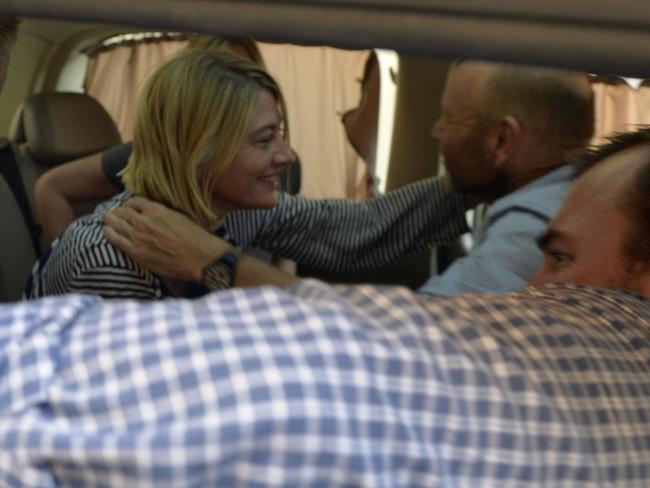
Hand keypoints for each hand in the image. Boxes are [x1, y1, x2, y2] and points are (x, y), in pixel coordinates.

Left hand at [103, 196, 228, 282]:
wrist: (199, 258)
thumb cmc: (196, 237)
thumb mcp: (181, 216)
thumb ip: (164, 213)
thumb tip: (157, 213)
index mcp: (156, 209)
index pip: (134, 201)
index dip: (129, 204)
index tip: (128, 207)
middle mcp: (143, 220)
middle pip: (122, 212)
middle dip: (117, 211)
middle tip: (113, 212)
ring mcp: (137, 236)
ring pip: (116, 223)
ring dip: (109, 220)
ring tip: (105, 219)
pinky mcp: (136, 251)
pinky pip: (115, 239)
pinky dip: (108, 233)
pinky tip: (105, 231)